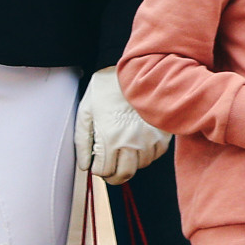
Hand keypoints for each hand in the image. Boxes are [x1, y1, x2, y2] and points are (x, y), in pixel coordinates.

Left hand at [74, 67, 169, 182]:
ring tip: (123, 149)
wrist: (136, 69)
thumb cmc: (107, 88)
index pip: (104, 171)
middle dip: (113, 174)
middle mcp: (132, 143)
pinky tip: (137, 143)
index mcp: (110, 139)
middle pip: (124, 175)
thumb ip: (82, 141)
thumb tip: (84, 165)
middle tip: (109, 167)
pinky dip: (146, 154)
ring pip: (140, 166)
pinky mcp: (162, 135)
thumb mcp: (86, 111)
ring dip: (130, 163)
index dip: (98, 170)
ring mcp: (150, 140)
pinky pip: (155, 155)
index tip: (97, 164)